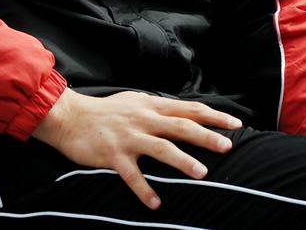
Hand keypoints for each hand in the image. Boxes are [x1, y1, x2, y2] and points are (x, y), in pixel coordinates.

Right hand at [32, 88, 241, 209]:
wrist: (70, 116)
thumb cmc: (105, 111)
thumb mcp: (134, 101)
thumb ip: (157, 108)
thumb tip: (182, 113)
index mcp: (150, 106)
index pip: (188, 109)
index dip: (212, 115)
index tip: (235, 123)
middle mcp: (143, 119)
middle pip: (180, 126)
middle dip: (206, 136)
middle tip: (228, 146)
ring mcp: (128, 137)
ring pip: (160, 148)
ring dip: (182, 160)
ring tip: (202, 173)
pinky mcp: (113, 154)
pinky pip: (131, 175)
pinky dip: (144, 189)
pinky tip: (156, 203)